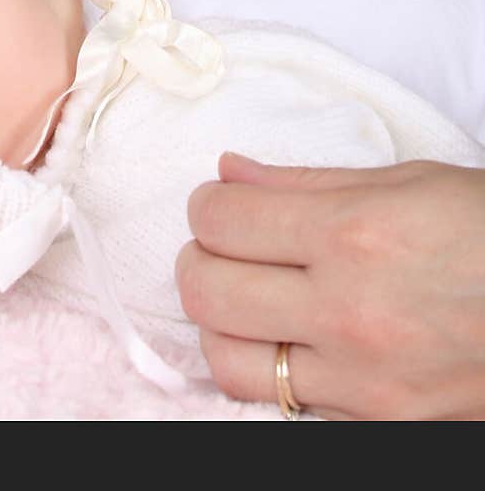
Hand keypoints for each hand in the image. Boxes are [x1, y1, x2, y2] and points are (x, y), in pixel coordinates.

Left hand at [176, 153, 484, 419]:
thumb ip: (304, 183)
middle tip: (220, 249)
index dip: (207, 207)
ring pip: (231, 364)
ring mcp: (363, 383)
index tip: (218, 204)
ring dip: (222, 326)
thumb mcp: (405, 183)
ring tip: (247, 301)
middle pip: (207, 294)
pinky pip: (288, 408)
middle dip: (198, 261)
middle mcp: (349, 313)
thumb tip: (229, 174)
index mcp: (352, 235)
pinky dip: (275, 375)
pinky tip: (295, 344)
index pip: (222, 222)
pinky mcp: (380, 428)